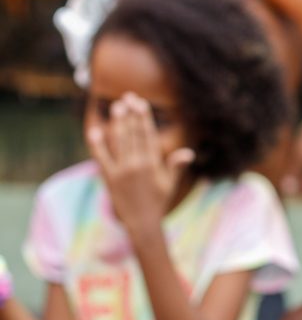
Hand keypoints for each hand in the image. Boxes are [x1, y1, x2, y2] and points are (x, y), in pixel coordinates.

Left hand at [86, 93, 194, 237]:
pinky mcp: (109, 178)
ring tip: (116, 107)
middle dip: (131, 114)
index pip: (148, 136)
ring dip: (117, 123)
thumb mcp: (168, 184)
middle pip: (134, 134)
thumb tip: (188, 153)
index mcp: (153, 165)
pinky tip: (95, 131)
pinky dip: (97, 145)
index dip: (144, 118)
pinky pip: (102, 158)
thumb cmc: (157, 202)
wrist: (142, 222)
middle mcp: (138, 165)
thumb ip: (175, 165)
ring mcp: (122, 171)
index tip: (141, 103)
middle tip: (128, 97)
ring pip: (120, 142)